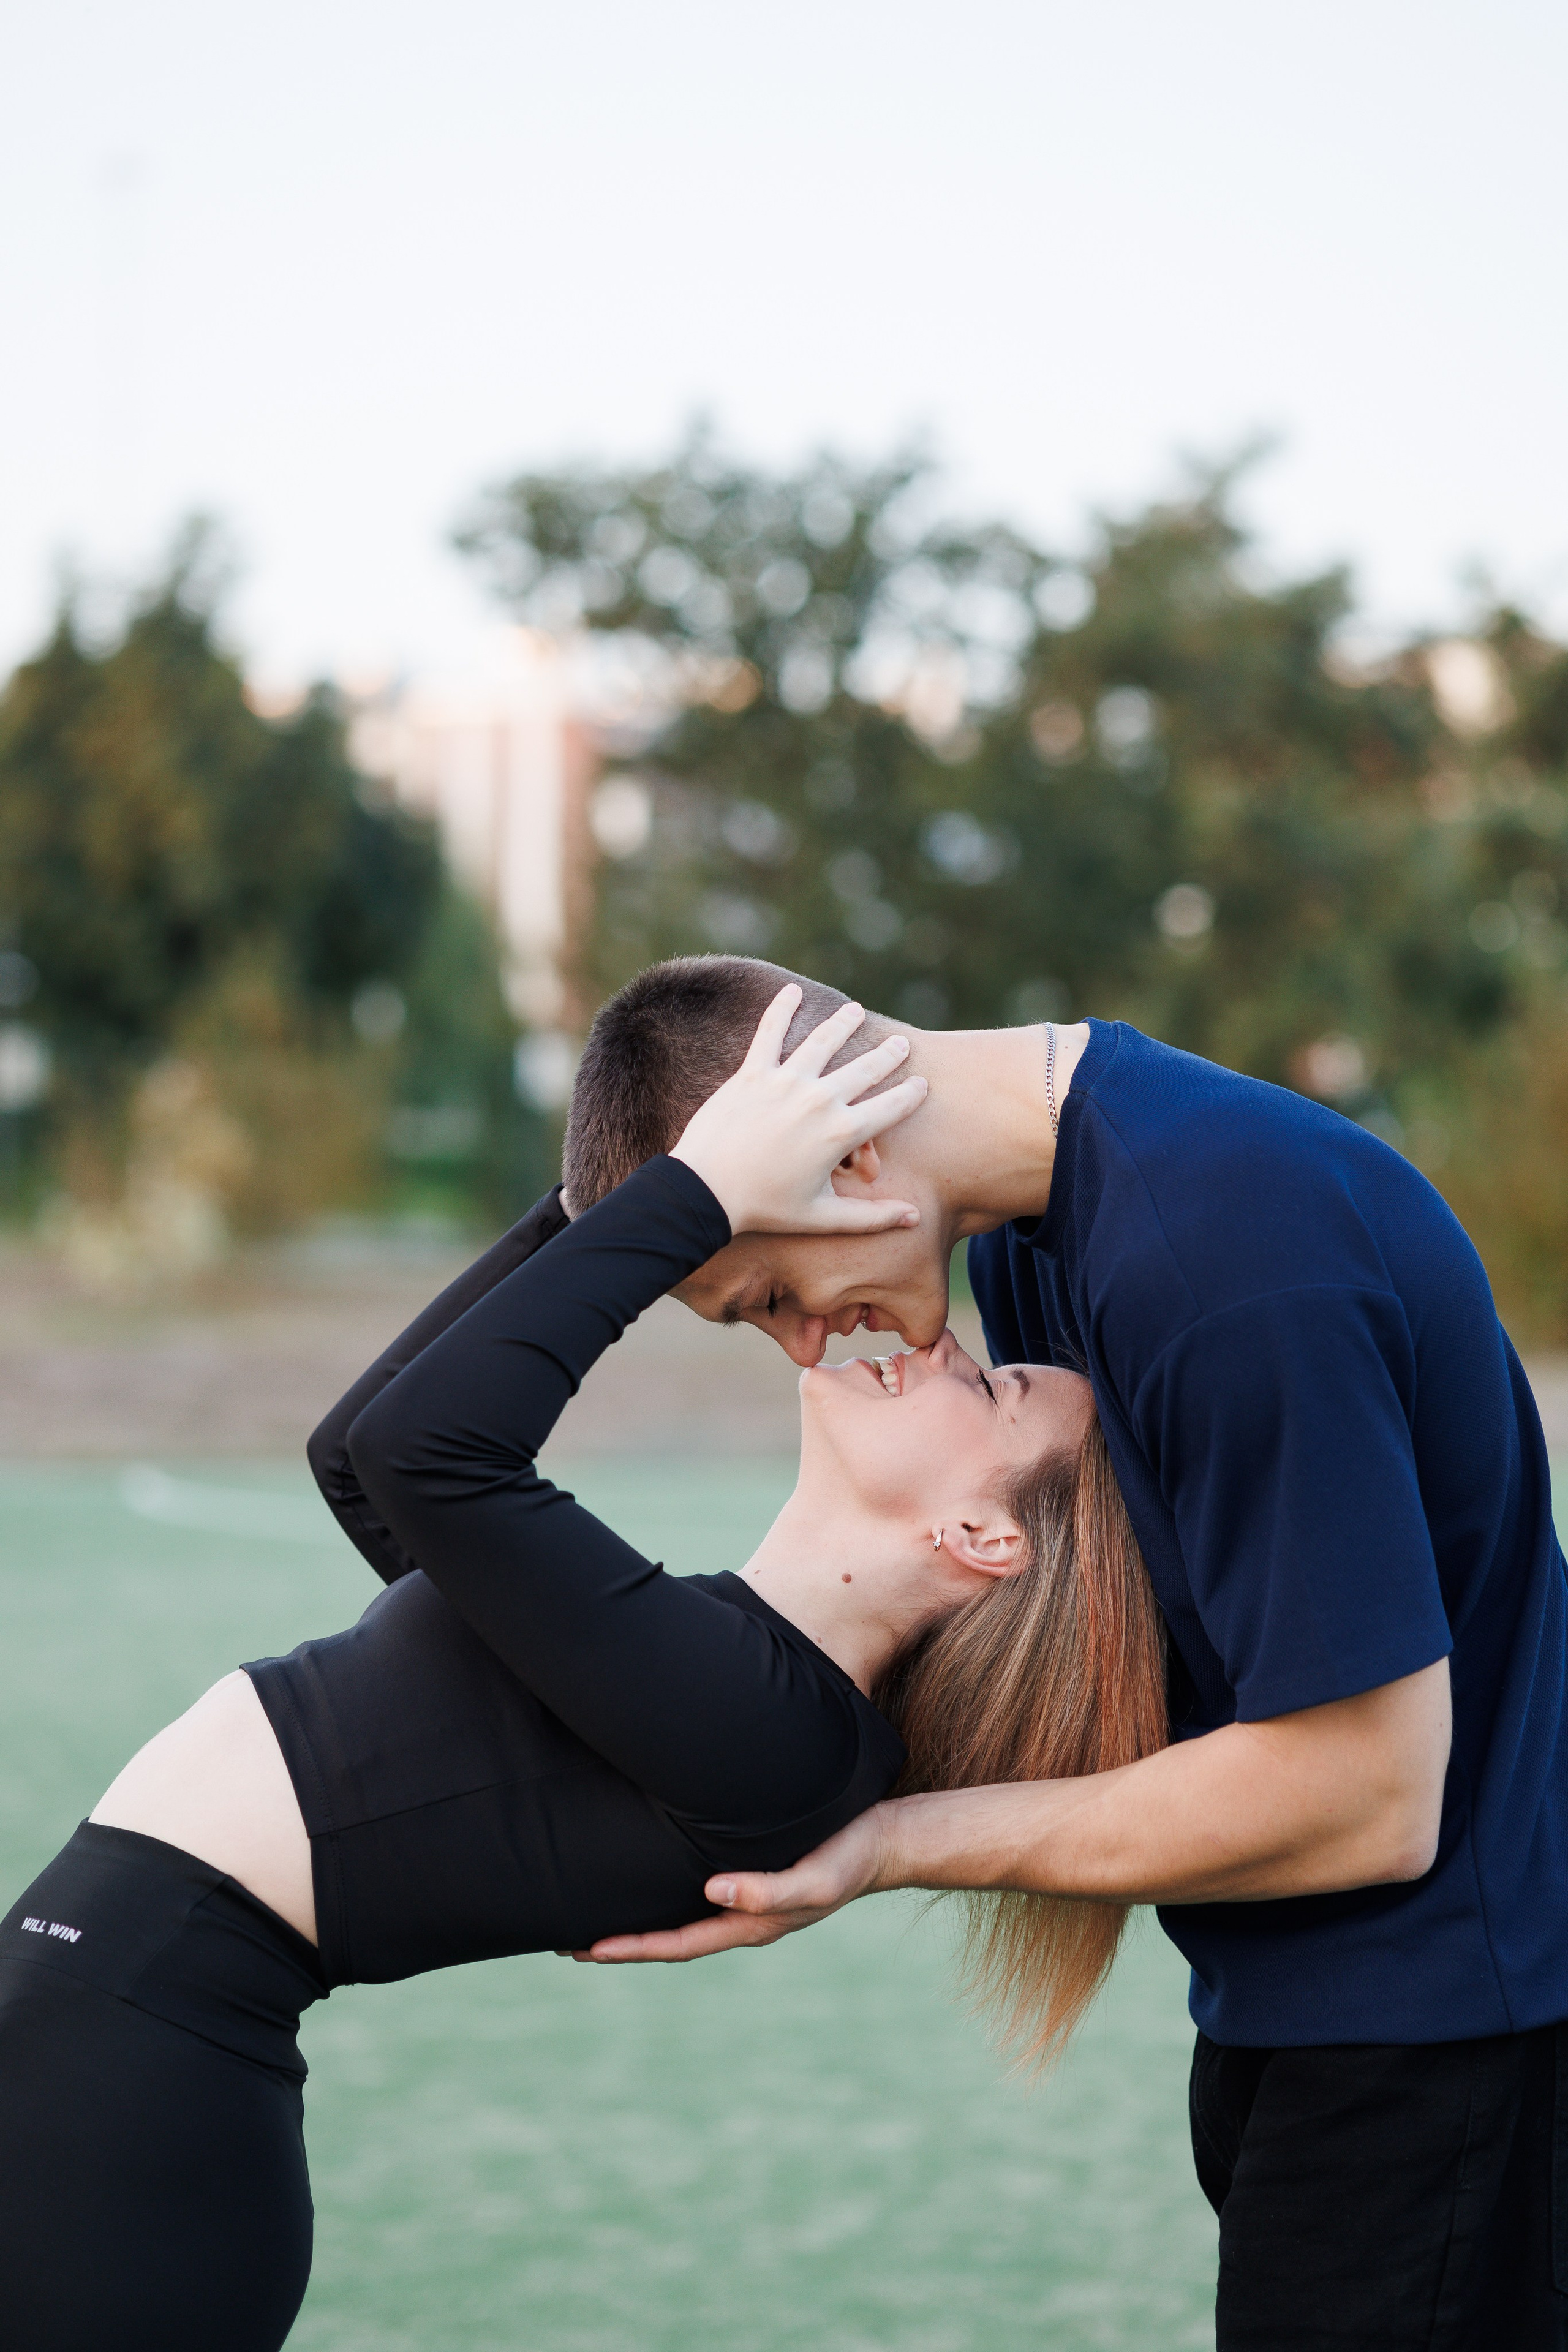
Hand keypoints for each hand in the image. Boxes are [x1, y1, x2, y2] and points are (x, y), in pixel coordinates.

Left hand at [567, 1806, 888, 1963]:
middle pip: (669, 1938)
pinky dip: (665, 1895)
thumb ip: (769, 1891)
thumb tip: (713, 1893)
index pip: (678, 1943)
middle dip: (621, 1942)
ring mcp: (745, 1899)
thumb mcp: (815, 1878)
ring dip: (639, 1922)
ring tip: (594, 1914)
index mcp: (750, 1924)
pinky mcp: (750, 1873)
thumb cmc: (850, 1857)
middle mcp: (741, 1917)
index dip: (632, 1947)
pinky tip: (648, 1878)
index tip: (587, 1948)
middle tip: (566, 1940)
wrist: (884, 1839)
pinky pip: (697, 1893)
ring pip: (680, 1917)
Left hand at [670, 987, 926, 1235]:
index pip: (890, 1107)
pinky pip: (769, 1032)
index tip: (922, 1083)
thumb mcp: (822, 1216)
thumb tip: (914, 1218)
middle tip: (900, 1044)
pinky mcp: (752, 1073)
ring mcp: (785, 1082)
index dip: (911, 1094)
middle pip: (864, 1069)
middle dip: (887, 1055)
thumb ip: (871, 1217)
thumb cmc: (765, 1208)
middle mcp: (819, 1100)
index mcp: (841, 1134)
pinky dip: (781, 1008)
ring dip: (844, 1023)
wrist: (705, 1192)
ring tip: (856, 1011)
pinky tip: (791, 990)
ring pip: (824, 1042)